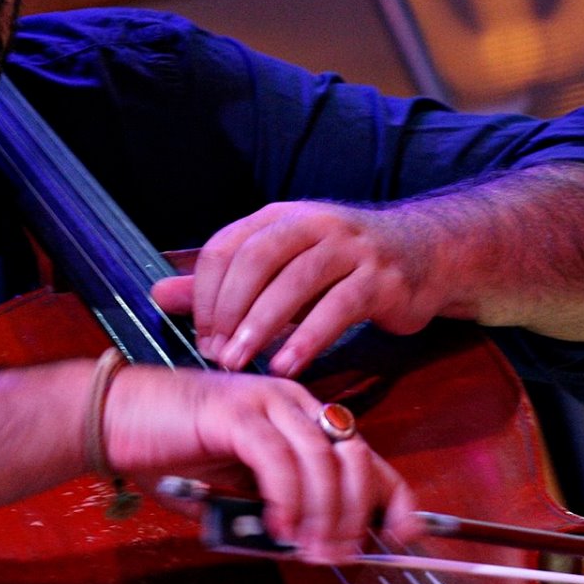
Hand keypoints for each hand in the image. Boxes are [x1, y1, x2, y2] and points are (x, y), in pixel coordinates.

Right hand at [100, 364, 420, 562]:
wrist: (113, 418)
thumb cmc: (168, 454)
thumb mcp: (233, 491)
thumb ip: (270, 511)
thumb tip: (305, 546)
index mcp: (300, 417)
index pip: (364, 454)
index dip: (395, 495)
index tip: (406, 535)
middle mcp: (293, 402)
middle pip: (355, 457)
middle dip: (356, 515)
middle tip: (339, 555)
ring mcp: (267, 402)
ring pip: (323, 461)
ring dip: (325, 514)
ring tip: (312, 549)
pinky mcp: (237, 412)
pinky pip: (280, 460)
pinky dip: (287, 498)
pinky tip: (279, 526)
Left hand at [149, 201, 448, 376]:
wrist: (423, 253)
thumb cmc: (341, 266)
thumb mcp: (280, 268)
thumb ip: (223, 284)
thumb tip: (159, 295)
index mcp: (280, 219)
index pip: (227, 248)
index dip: (205, 294)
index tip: (201, 336)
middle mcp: (313, 223)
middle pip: (255, 260)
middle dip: (229, 310)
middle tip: (216, 353)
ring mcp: (350, 248)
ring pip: (294, 282)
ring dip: (262, 325)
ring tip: (242, 362)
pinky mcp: (380, 278)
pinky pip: (338, 308)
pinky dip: (308, 338)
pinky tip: (288, 364)